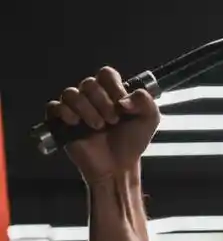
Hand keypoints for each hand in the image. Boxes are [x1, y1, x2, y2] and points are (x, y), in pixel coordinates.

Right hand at [45, 67, 159, 185]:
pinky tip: (77, 124)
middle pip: (89, 83)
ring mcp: (76, 109)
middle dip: (103, 102)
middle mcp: (92, 97)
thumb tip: (124, 99)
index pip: (106, 74)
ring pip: (71, 93)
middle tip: (113, 120)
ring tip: (98, 126)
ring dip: (87, 109)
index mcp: (111, 92)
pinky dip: (66, 113)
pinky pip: (54, 106)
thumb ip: (146, 101)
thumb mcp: (150, 119)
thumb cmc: (132, 142)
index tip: (123, 106)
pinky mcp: (62, 122)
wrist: (119, 166)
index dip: (114, 87)